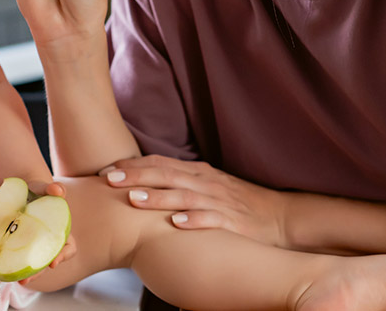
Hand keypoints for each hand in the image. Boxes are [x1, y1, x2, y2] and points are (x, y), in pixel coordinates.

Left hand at [21, 180, 76, 284]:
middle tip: (26, 280)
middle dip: (39, 271)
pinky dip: (16, 266)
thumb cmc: (35, 191)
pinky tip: (6, 270)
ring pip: (36, 264)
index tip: (53, 263)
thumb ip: (50, 188)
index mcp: (60, 230)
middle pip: (49, 260)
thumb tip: (58, 190)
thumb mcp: (42, 188)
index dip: (63, 256)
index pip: (69, 247)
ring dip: (28, 274)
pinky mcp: (21, 246)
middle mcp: (50, 241)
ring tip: (18, 281)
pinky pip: (22, 259)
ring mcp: (36, 246)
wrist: (21, 193)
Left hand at [101, 155, 287, 247]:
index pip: (161, 162)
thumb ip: (180, 183)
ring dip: (159, 197)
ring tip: (135, 200)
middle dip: (136, 176)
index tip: (106, 171)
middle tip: (109, 180)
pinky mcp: (233, 221)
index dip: (133, 165)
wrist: (279, 218)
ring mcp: (220, 201)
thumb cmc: (239, 204)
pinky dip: (194, 220)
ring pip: (185, 196)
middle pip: (167, 174)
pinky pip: (212, 219)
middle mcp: (207, 183)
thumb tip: (144, 184)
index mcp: (198, 173)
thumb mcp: (208, 187)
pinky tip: (177, 223)